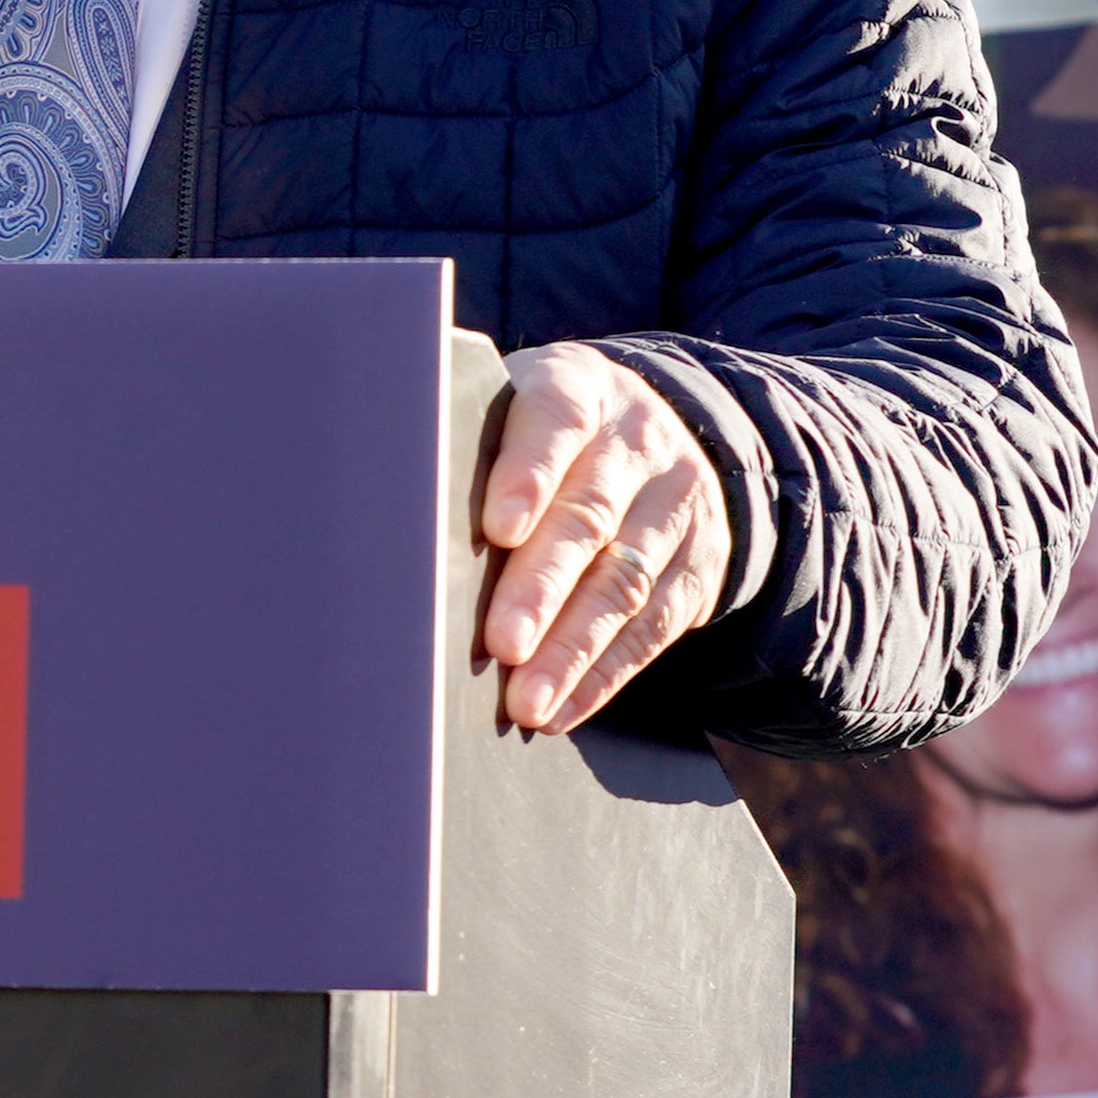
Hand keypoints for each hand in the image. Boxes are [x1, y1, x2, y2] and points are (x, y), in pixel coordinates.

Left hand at [472, 345, 735, 736]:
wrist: (666, 430)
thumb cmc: (546, 432)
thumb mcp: (519, 406)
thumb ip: (474, 446)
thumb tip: (400, 519)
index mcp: (579, 389)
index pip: (557, 424)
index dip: (528, 475)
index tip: (499, 530)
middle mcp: (637, 443)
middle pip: (589, 518)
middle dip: (542, 588)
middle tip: (503, 642)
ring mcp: (676, 506)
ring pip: (625, 583)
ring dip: (572, 650)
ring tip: (528, 699)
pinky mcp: (698, 565)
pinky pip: (654, 628)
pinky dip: (603, 675)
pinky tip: (562, 708)